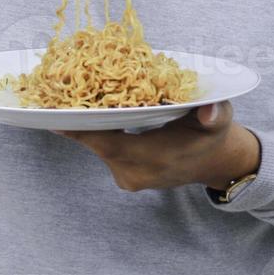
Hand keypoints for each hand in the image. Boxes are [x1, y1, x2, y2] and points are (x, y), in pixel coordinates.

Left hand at [53, 101, 260, 192]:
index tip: (58, 117)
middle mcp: (138, 173)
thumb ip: (215, 114)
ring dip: (85, 126)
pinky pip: (103, 151)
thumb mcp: (219, 119)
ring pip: (99, 148)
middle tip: (53, 96)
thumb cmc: (212, 134)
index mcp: (157, 159)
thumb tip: (209, 111)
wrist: (213, 162)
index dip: (84, 132)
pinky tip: (85, 112)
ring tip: (65, 99)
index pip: (112, 146)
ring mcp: (129, 178)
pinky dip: (95, 133)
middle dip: (78, 122)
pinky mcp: (125, 176)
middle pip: (98, 145)